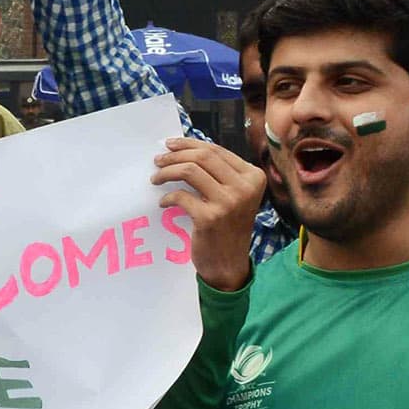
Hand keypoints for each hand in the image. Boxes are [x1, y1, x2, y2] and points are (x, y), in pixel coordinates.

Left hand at [151, 135, 263, 288]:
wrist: (229, 264)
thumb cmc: (227, 228)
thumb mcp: (234, 196)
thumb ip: (219, 174)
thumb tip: (184, 149)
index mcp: (253, 176)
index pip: (216, 150)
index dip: (189, 144)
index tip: (170, 145)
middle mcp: (245, 187)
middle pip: (203, 156)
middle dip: (175, 155)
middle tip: (158, 160)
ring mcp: (229, 202)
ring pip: (190, 170)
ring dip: (167, 172)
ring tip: (156, 178)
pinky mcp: (210, 218)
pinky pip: (181, 196)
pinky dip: (167, 197)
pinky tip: (163, 203)